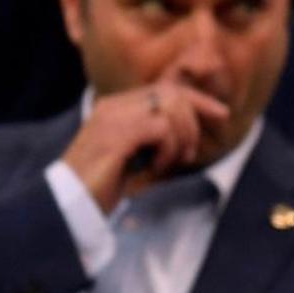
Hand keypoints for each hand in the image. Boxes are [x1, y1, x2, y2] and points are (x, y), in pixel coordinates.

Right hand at [61, 81, 228, 212]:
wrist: (71, 203)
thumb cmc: (102, 185)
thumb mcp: (135, 156)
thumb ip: (155, 139)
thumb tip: (189, 133)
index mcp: (118, 106)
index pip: (167, 89)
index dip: (199, 99)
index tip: (222, 115)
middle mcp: (115, 105)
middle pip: (174, 93)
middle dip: (193, 124)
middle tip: (188, 156)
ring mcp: (114, 117)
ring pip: (172, 108)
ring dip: (180, 140)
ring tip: (166, 165)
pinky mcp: (117, 134)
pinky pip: (162, 129)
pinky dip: (167, 151)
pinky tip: (154, 169)